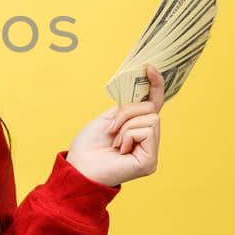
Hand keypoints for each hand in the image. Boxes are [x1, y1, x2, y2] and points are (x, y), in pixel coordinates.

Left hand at [65, 64, 163, 187]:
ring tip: (114, 142)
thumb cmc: (89, 146)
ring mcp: (151, 152)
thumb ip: (129, 108)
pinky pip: (146, 131)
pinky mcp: (150, 161)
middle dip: (127, 113)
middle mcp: (149, 141)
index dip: (155, 86)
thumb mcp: (109, 118)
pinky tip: (120, 150)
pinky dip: (128, 136)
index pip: (154, 105)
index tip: (149, 68)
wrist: (79, 167)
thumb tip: (145, 94)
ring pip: (150, 118)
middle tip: (111, 129)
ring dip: (125, 126)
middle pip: (151, 109)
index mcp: (139, 130)